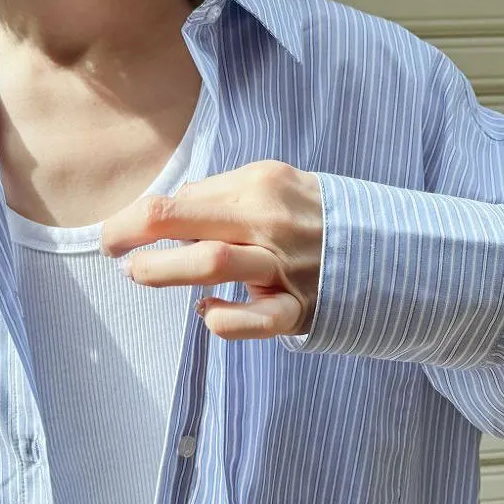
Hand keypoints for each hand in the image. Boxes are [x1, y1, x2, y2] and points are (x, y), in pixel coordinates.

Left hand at [99, 160, 322, 340]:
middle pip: (178, 219)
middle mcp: (269, 220)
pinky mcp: (299, 307)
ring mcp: (284, 265)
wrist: (390, 249)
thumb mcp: (275, 185)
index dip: (136, 217)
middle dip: (129, 234)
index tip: (117, 233)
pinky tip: (207, 313)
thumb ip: (224, 195)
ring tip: (140, 274)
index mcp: (259, 184)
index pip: (179, 197)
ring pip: (209, 263)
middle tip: (113, 251)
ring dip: (162, 271)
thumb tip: (173, 210)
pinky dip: (223, 319)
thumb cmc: (316, 218)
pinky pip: (255, 320)